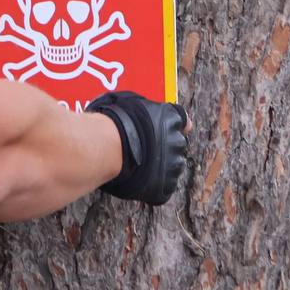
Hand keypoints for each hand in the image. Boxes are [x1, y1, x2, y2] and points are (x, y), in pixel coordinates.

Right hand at [85, 91, 188, 205]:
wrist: (106, 146)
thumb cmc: (114, 120)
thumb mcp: (134, 100)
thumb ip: (152, 108)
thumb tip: (157, 110)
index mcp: (172, 119)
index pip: (183, 123)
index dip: (174, 127)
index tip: (171, 130)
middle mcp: (177, 142)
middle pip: (175, 147)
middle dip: (162, 149)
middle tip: (142, 150)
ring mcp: (173, 167)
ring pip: (170, 169)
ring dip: (159, 168)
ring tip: (136, 166)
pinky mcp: (164, 188)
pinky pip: (162, 189)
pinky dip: (152, 187)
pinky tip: (137, 180)